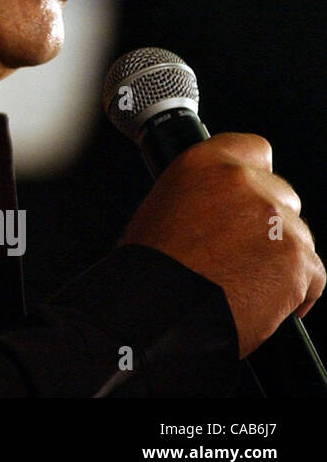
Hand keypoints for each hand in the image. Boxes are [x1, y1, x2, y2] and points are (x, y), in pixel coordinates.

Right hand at [119, 132, 324, 357]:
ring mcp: (277, 222)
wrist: (159, 311)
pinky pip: (312, 274)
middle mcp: (244, 184)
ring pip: (298, 236)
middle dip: (268, 222)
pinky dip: (295, 290)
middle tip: (242, 249)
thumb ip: (201, 195)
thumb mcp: (162, 207)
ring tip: (247, 281)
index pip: (254, 150)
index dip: (254, 175)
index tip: (250, 194)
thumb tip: (220, 206)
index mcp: (204, 163)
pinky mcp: (299, 261)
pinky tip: (264, 300)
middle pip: (282, 195)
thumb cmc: (151, 267)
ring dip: (280, 257)